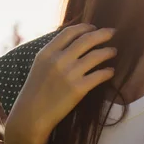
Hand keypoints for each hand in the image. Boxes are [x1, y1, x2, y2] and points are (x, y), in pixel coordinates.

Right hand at [5, 24, 116, 143]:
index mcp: (47, 53)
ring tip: (114, 51)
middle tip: (113, 32)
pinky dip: (108, 72)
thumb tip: (74, 39)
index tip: (94, 27)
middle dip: (103, 34)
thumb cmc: (35, 91)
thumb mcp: (39, 65)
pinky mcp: (78, 89)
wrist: (30, 117)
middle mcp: (59, 61)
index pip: (70, 32)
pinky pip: (100, 75)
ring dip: (108, 51)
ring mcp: (69, 74)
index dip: (85, 27)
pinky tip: (111, 71)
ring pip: (97, 55)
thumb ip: (54, 52)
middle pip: (87, 39)